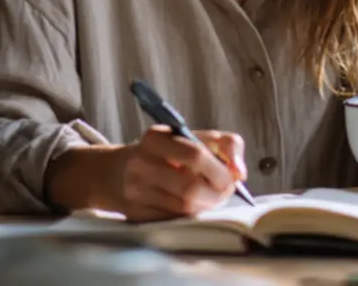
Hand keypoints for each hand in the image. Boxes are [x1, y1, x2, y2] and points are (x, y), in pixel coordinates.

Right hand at [114, 126, 247, 221]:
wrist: (117, 173)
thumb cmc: (166, 154)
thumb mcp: (193, 137)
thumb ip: (225, 145)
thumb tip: (240, 172)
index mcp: (156, 138)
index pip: (195, 154)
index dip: (220, 170)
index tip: (233, 177)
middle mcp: (141, 163)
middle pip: (190, 187)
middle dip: (216, 193)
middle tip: (225, 191)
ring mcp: (136, 191)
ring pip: (185, 208)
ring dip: (205, 205)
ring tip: (208, 196)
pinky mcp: (136, 214)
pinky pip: (174, 220)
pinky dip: (189, 215)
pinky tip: (190, 205)